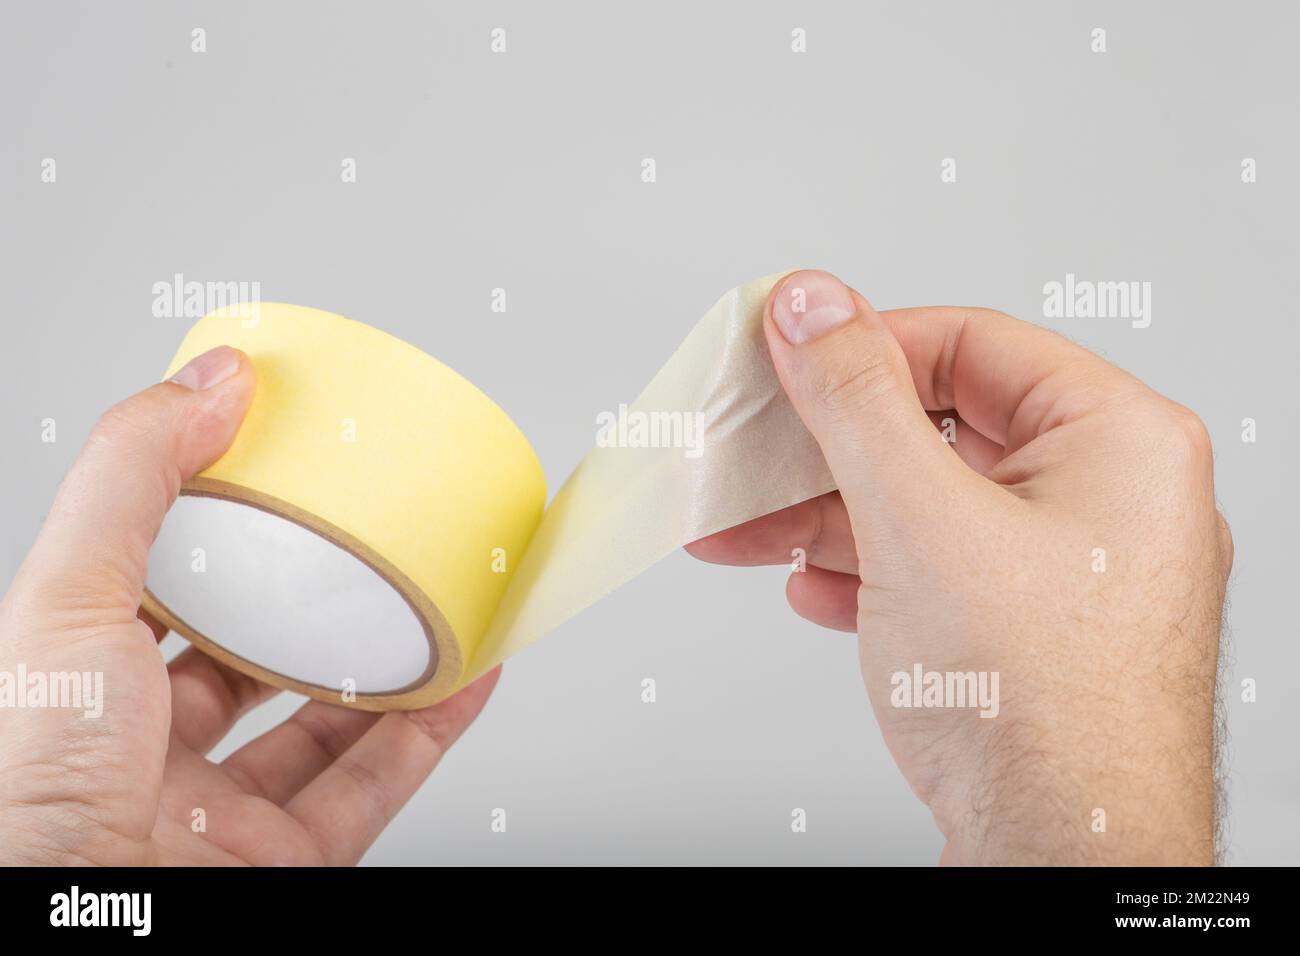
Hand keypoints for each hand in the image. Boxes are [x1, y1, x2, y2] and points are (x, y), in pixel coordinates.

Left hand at [0, 346, 497, 865]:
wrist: (68, 936)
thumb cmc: (27, 795)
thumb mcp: (66, 600)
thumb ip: (136, 480)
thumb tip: (213, 380)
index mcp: (83, 686)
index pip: (159, 595)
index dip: (217, 535)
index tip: (278, 480)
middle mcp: (148, 753)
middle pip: (251, 663)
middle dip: (313, 604)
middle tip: (370, 543)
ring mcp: (221, 814)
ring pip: (325, 727)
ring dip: (389, 665)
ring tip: (437, 600)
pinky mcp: (286, 862)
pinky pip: (376, 785)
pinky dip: (432, 731)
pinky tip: (467, 676)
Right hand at [688, 270, 1230, 864]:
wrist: (1059, 852)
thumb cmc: (1036, 704)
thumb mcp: (917, 517)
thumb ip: (853, 399)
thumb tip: (810, 303)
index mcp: (1119, 440)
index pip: (970, 344)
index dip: (864, 346)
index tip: (787, 354)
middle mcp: (1111, 497)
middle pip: (942, 429)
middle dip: (829, 452)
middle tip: (756, 447)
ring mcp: (1076, 569)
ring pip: (933, 506)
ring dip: (832, 519)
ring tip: (749, 532)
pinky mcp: (1039, 628)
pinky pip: (944, 568)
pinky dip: (873, 572)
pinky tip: (815, 591)